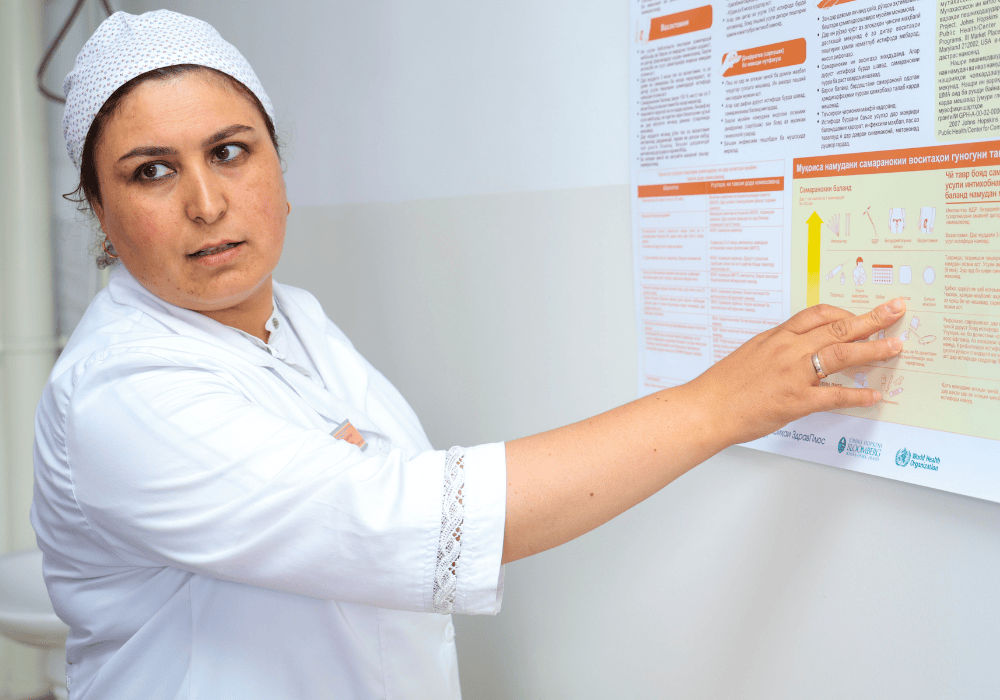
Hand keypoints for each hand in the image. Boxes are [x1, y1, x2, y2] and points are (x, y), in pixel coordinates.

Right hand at [688, 300, 905, 444]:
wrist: (706, 408)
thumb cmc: (723, 386)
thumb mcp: (750, 354)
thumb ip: (776, 349)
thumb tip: (798, 350)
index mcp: (776, 337)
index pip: (818, 314)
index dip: (845, 312)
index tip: (862, 314)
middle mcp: (788, 350)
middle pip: (838, 328)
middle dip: (872, 318)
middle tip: (896, 311)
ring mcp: (793, 375)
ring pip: (842, 354)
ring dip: (874, 349)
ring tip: (895, 347)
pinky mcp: (796, 401)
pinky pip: (835, 396)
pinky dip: (858, 395)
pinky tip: (873, 395)